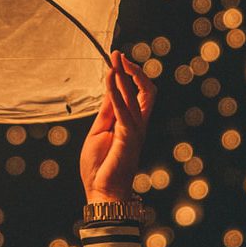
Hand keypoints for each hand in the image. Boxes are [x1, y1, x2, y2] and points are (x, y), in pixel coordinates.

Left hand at [79, 51, 155, 200]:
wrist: (102, 192)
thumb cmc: (100, 166)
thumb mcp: (100, 131)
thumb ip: (107, 111)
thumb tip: (110, 88)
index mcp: (131, 124)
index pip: (137, 93)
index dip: (129, 75)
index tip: (117, 59)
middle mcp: (138, 125)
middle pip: (145, 91)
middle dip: (133, 70)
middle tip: (119, 54)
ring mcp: (136, 131)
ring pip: (136, 96)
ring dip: (124, 76)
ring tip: (115, 60)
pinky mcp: (128, 137)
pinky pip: (124, 110)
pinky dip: (116, 92)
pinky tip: (110, 80)